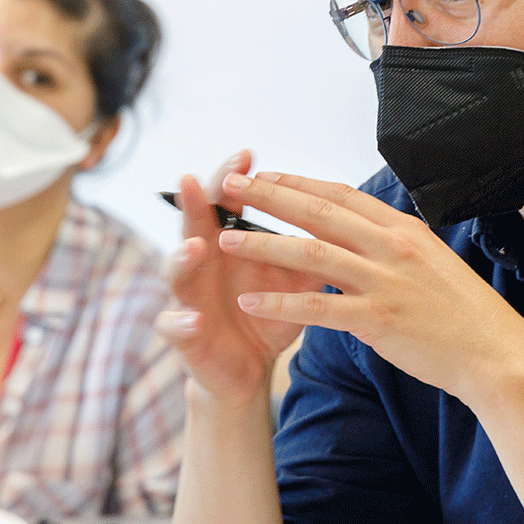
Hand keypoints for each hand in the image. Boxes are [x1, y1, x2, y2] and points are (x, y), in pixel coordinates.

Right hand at [156, 151, 324, 408]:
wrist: (246, 368)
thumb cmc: (267, 314)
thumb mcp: (294, 281)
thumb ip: (312, 250)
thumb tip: (348, 219)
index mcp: (231, 244)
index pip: (228, 203)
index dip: (234, 179)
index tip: (245, 155)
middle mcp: (203, 263)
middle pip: (193, 225)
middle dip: (194, 202)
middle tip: (194, 179)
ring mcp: (189, 297)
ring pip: (176, 272)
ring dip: (182, 258)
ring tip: (195, 247)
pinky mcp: (184, 335)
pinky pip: (174, 326)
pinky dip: (182, 323)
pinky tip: (194, 320)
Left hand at [214, 170, 523, 403]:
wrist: (496, 354)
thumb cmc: (463, 312)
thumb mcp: (430, 262)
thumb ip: (392, 245)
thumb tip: (360, 233)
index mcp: (402, 228)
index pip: (340, 194)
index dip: (298, 182)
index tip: (264, 174)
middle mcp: (391, 246)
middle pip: (318, 212)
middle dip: (268, 197)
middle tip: (230, 187)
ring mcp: (384, 281)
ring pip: (310, 253)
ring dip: (264, 244)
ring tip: (226, 240)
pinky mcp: (378, 319)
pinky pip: (318, 307)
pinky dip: (280, 303)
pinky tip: (250, 302)